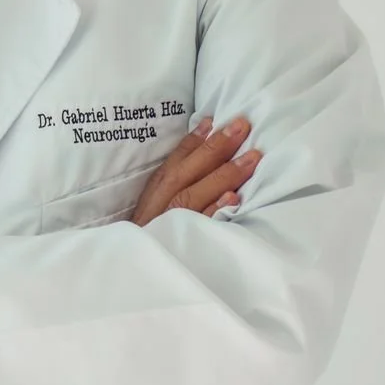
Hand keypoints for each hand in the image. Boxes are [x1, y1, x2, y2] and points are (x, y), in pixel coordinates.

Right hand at [131, 116, 260, 226]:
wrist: (131, 265)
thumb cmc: (148, 230)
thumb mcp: (155, 200)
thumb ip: (175, 177)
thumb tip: (202, 145)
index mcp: (158, 188)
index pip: (178, 158)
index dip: (196, 138)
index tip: (216, 119)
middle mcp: (165, 200)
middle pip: (192, 169)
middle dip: (218, 146)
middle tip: (243, 126)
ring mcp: (175, 219)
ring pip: (201, 192)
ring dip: (226, 173)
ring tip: (252, 158)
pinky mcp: (184, 239)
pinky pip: (202, 223)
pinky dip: (216, 209)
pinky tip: (234, 198)